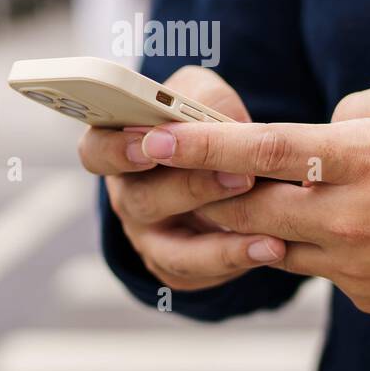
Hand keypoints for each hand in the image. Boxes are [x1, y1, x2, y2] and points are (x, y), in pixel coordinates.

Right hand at [77, 66, 285, 290]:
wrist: (226, 163)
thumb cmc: (201, 120)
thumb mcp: (201, 95)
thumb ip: (205, 101)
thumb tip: (222, 124)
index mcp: (118, 149)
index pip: (96, 152)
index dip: (117, 150)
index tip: (150, 144)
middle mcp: (128, 198)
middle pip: (142, 201)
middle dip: (191, 188)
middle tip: (239, 176)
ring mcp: (149, 238)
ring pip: (173, 252)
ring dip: (220, 245)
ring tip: (267, 236)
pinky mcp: (178, 268)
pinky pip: (202, 275)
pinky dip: (237, 263)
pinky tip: (273, 249)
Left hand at [135, 81, 369, 327]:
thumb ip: (361, 106)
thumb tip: (317, 128)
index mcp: (364, 158)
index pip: (260, 149)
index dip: (198, 144)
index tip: (150, 137)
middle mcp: (349, 216)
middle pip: (246, 208)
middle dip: (199, 192)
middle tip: (164, 174)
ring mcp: (355, 264)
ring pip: (270, 244)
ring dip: (244, 224)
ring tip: (234, 199)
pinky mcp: (365, 297)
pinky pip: (314, 269)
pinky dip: (304, 246)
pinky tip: (330, 229)